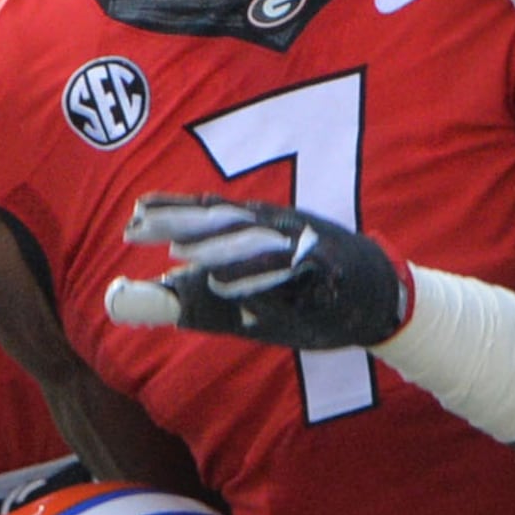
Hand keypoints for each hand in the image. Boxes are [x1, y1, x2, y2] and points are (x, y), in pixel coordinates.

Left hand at [104, 195, 407, 348]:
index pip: (208, 218)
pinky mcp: (332, 271)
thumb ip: (202, 297)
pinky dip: (269, 281)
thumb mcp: (252, 295)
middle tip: (140, 225)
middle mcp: (279, 230)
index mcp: (259, 231)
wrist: (381, 299)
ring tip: (180, 254)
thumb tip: (154, 293)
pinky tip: (242, 289)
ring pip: (257, 244)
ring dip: (219, 250)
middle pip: (224, 223)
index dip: (173, 215)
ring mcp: (307, 247)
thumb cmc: (306, 295)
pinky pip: (296, 274)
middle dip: (181, 222)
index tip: (133, 218)